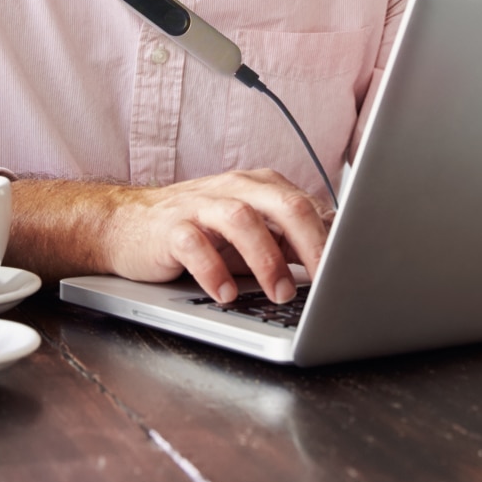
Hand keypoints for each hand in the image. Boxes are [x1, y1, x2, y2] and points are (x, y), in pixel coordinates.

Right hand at [104, 169, 330, 305]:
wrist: (130, 224)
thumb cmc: (200, 230)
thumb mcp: (252, 232)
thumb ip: (290, 238)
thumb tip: (339, 250)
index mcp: (261, 187)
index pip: (306, 206)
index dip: (332, 239)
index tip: (351, 270)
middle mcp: (234, 188)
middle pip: (283, 205)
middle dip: (309, 244)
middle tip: (326, 281)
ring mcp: (201, 205)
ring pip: (241, 219)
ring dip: (266, 259)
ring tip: (280, 294)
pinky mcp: (170, 227)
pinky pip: (194, 243)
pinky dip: (213, 270)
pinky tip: (226, 295)